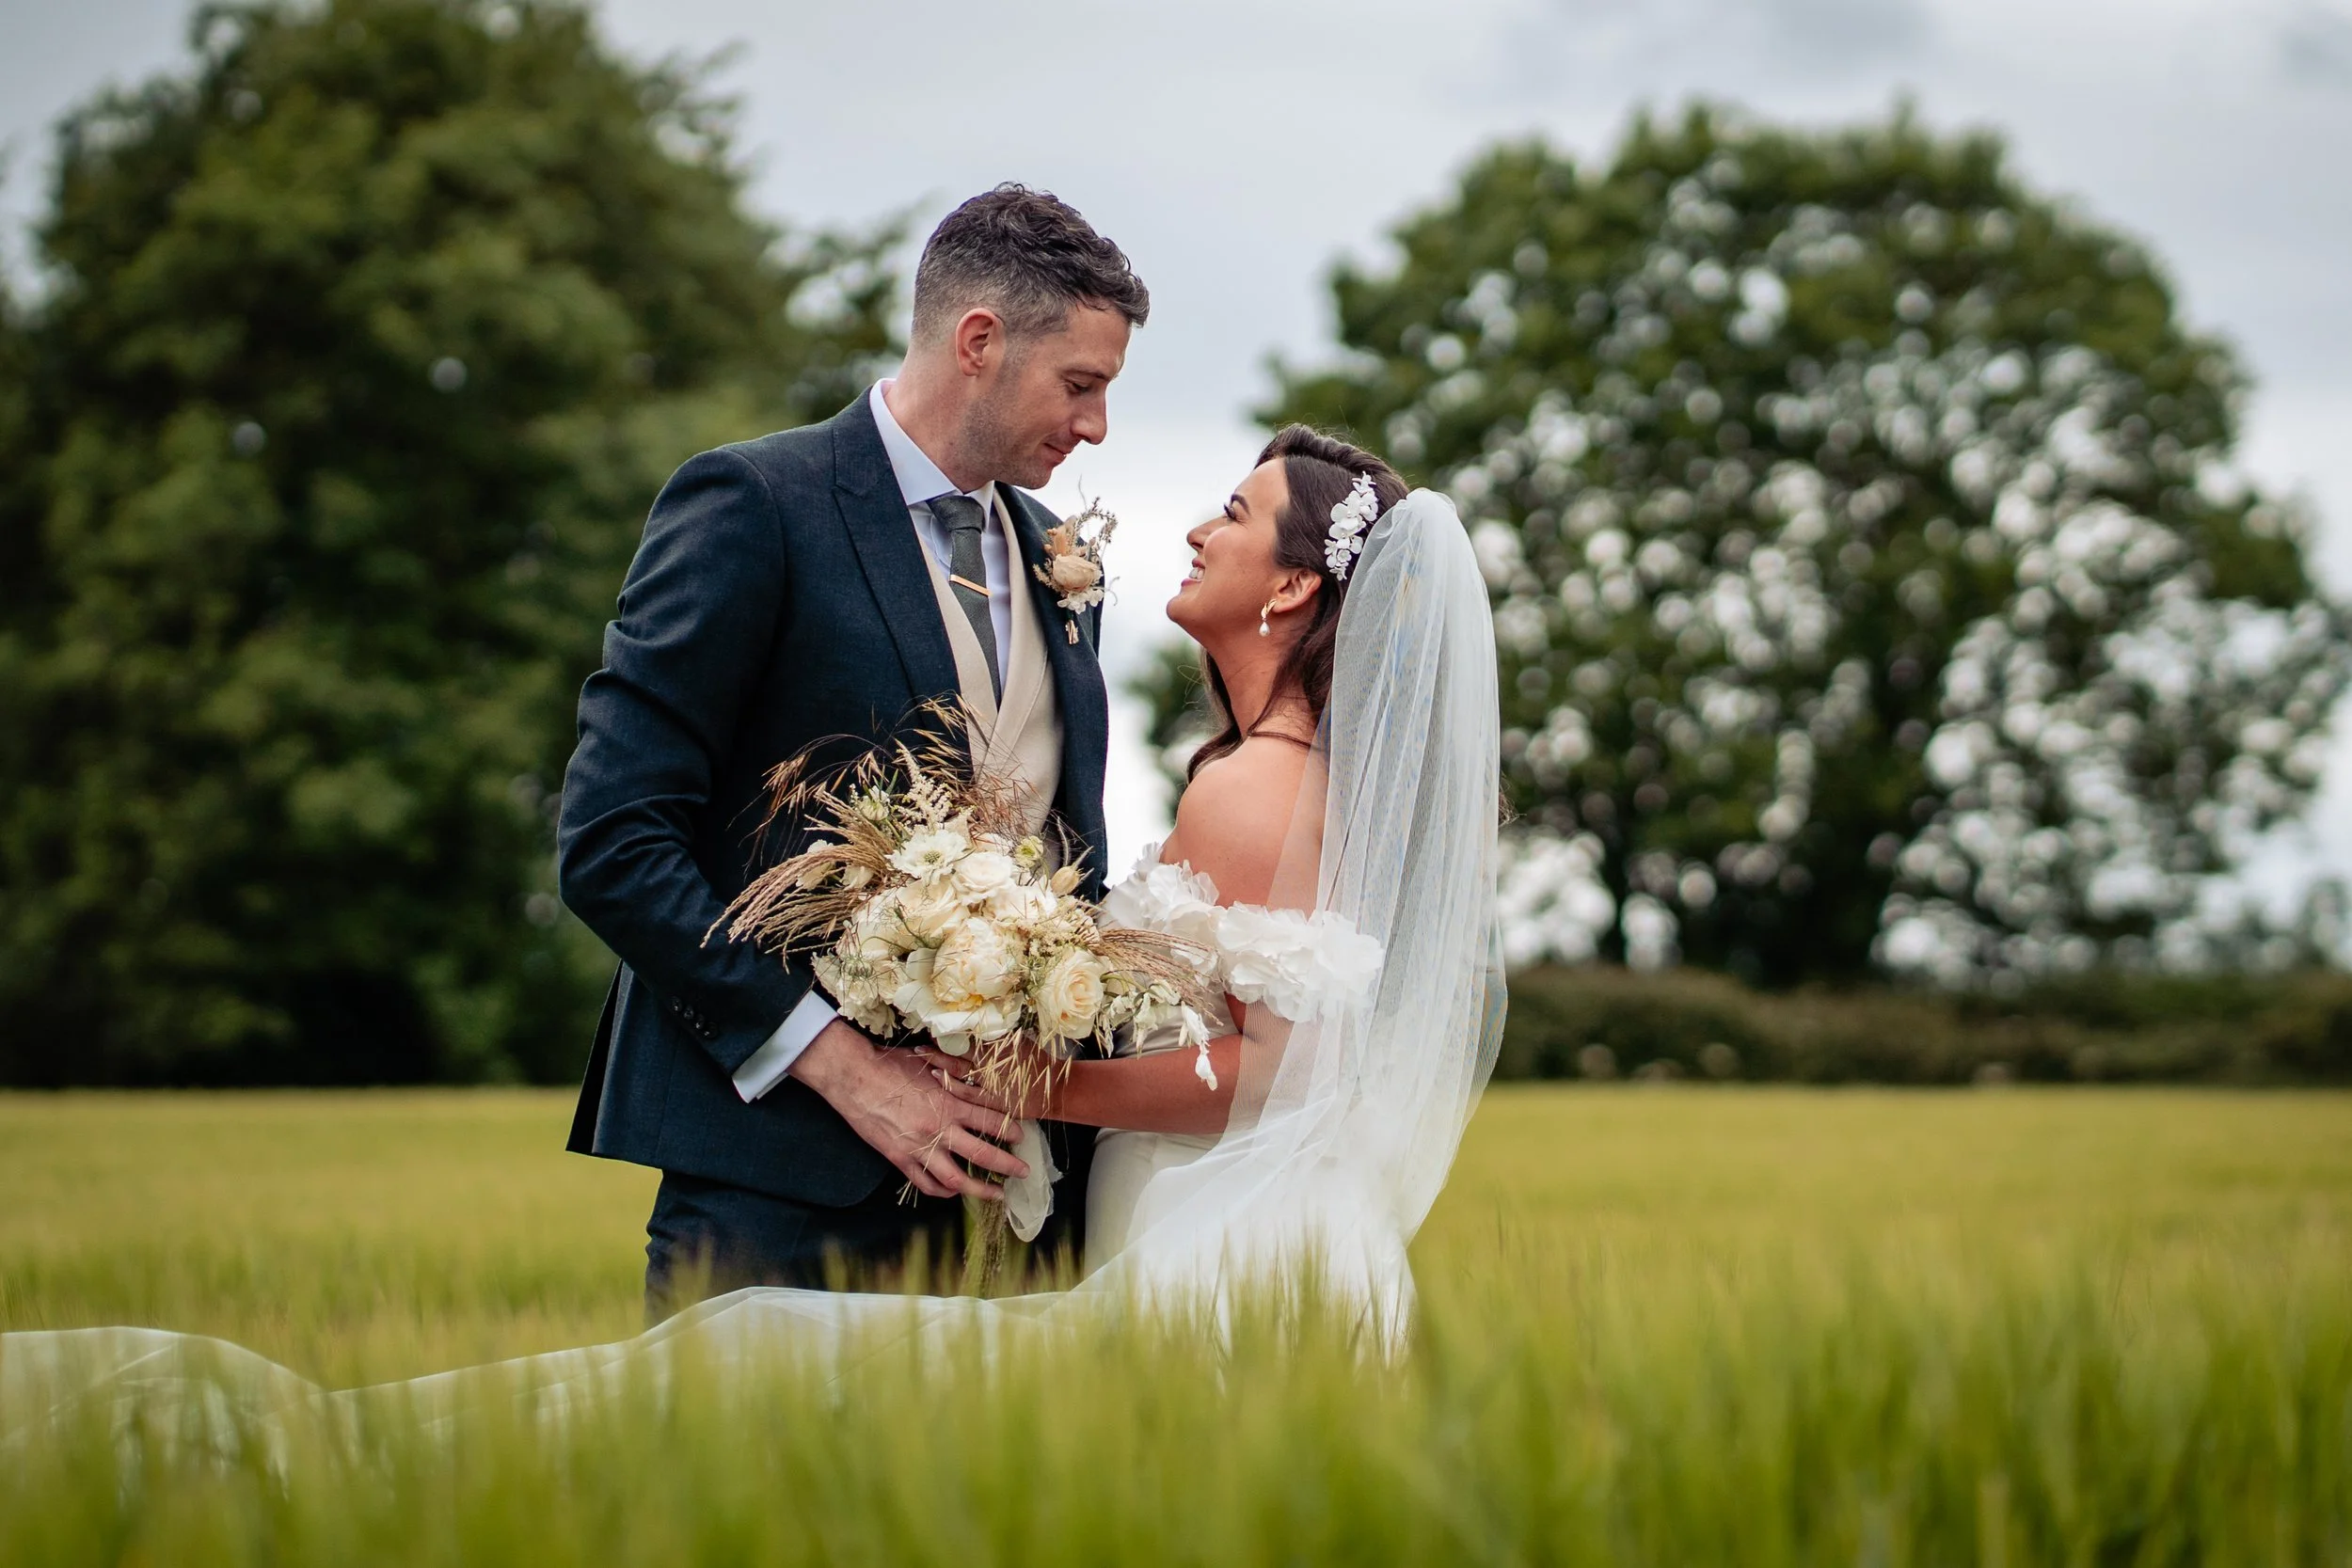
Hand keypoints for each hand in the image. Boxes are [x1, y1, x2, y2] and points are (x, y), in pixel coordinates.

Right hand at [789, 1019, 1028, 1199]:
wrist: (854, 1078)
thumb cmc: (890, 1065)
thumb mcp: (929, 1062)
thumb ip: (955, 1072)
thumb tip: (976, 1075)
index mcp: (949, 1104)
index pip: (989, 1121)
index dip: (1010, 1130)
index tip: (1022, 1136)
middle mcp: (938, 1130)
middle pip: (982, 1154)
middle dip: (1007, 1165)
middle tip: (1023, 1172)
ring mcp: (919, 1148)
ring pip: (956, 1178)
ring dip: (980, 1189)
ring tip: (996, 1194)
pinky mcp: (900, 1159)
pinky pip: (925, 1182)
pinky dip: (942, 1190)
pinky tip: (953, 1191)